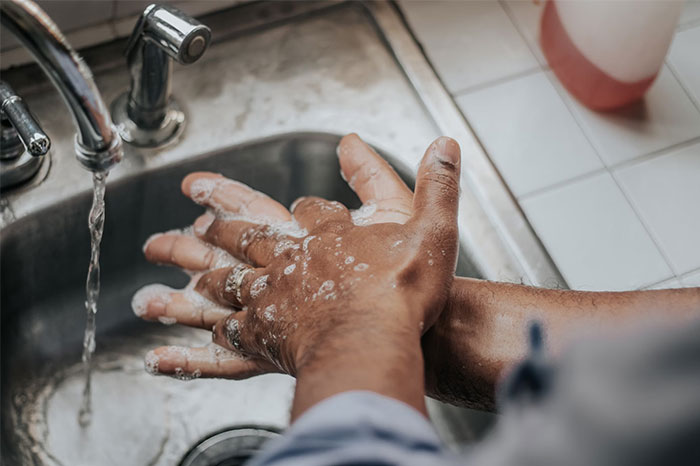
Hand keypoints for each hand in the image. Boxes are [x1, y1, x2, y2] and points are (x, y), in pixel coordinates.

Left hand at [135, 135, 460, 387]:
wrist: (374, 341)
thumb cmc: (403, 291)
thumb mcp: (433, 228)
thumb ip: (437, 185)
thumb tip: (444, 143)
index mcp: (327, 234)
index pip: (307, 209)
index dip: (303, 205)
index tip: (291, 203)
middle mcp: (291, 260)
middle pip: (246, 235)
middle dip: (217, 224)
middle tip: (188, 216)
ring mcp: (272, 297)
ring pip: (223, 278)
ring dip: (194, 270)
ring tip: (162, 268)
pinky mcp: (264, 337)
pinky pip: (225, 335)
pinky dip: (203, 338)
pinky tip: (185, 342)